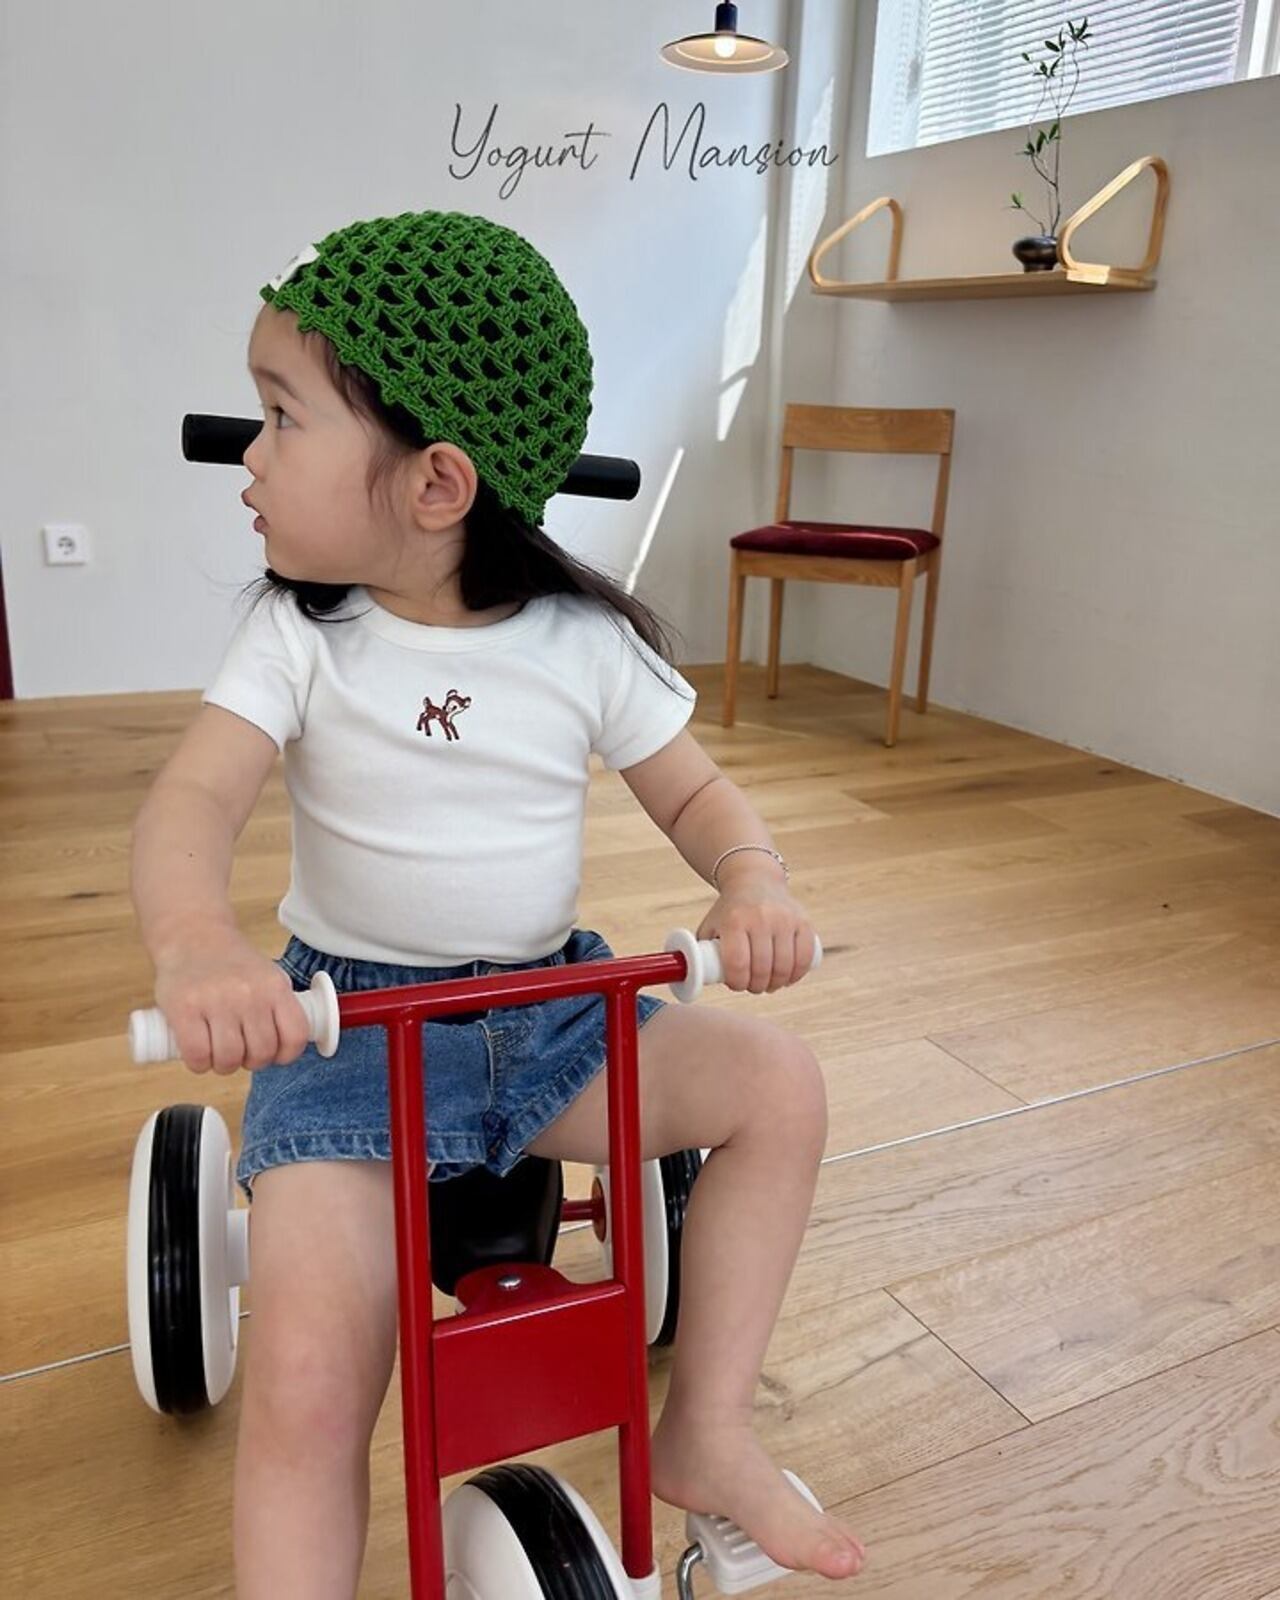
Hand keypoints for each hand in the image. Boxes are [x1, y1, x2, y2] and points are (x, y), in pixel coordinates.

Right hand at [152, 929, 310, 1074]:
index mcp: (275, 987)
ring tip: (217, 1053)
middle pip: (260, 1053)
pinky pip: (198, 1055)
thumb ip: (279, 1008)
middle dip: (250, 1062)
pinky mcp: (184, 1009)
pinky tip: (198, 1055)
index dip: (286, 1055)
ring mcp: (216, 1001)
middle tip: (239, 1052)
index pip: (295, 1036)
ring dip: (223, 1066)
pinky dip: (199, 1064)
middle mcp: (249, 994)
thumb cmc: (232, 965)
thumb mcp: (268, 977)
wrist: (193, 936)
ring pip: (229, 1058)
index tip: (273, 1054)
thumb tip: (287, 1048)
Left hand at [697, 878, 817, 994]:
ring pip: (784, 966)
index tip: (736, 985)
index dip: (738, 982)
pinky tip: (788, 978)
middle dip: (757, 986)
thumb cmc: (729, 910)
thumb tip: (693, 979)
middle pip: (762, 968)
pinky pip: (805, 957)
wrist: (754, 879)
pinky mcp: (803, 922)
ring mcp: (784, 919)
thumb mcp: (710, 925)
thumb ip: (701, 951)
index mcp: (734, 920)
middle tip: (753, 987)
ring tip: (769, 985)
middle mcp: (761, 918)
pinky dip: (797, 973)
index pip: (738, 963)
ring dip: (776, 984)